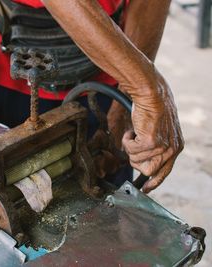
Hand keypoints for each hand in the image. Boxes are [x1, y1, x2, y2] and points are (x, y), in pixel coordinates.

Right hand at [122, 71, 183, 192]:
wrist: (152, 94)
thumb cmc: (153, 107)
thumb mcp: (158, 130)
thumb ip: (155, 146)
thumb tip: (140, 161)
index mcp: (176, 147)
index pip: (164, 172)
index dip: (154, 182)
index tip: (145, 189)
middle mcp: (172, 149)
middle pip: (148, 171)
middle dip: (135, 161)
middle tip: (132, 147)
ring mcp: (162, 147)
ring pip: (136, 161)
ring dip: (130, 148)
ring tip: (133, 133)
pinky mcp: (150, 142)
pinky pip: (130, 151)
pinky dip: (127, 141)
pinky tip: (132, 131)